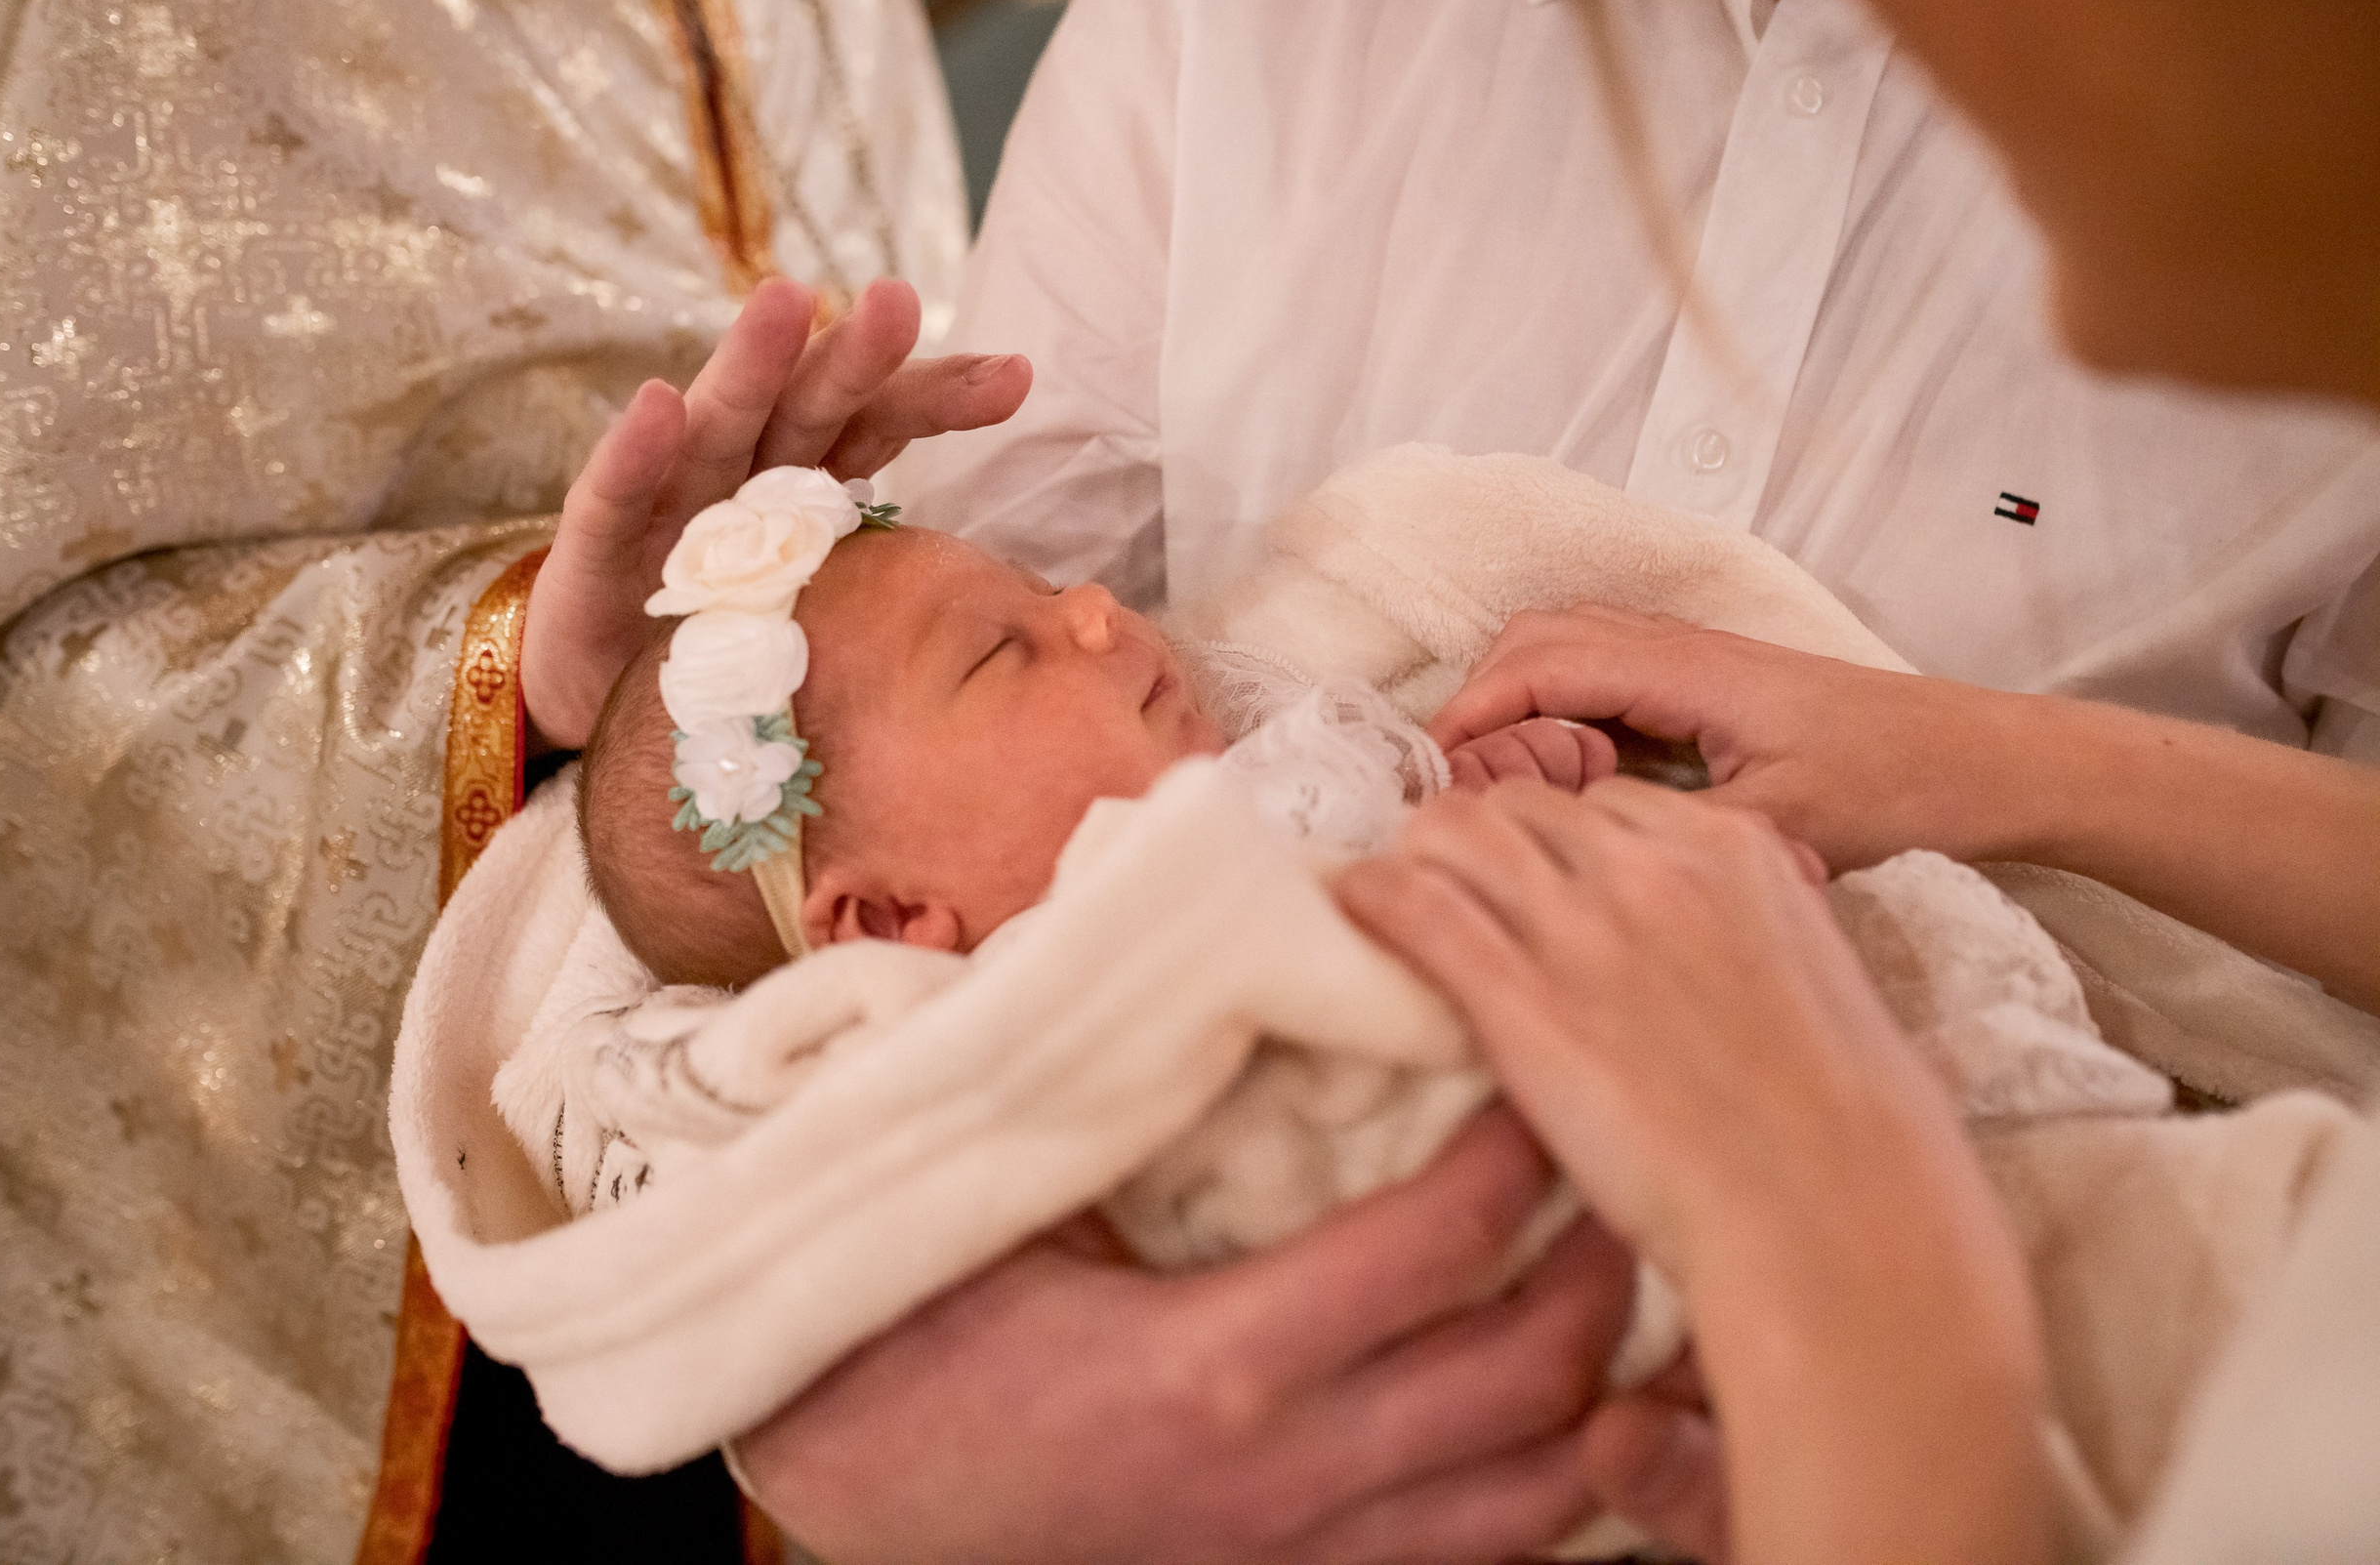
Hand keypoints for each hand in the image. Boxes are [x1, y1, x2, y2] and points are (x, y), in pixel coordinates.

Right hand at [520, 277, 1032, 749]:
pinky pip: (617, 498)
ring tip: (787, 304)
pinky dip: (636, 452)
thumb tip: (1048, 617)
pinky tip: (658, 404)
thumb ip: (905, 593)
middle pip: (806, 407)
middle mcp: (740, 480)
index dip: (936, 397)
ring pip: (717, 426)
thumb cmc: (730, 662)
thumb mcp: (828, 625)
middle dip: (852, 355)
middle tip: (897, 300)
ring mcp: (666, 507)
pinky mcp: (591, 552)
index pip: (877, 428)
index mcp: (804, 492)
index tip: (1014, 378)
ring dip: (749, 365)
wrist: (604, 718)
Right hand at [736, 1108, 1637, 1564]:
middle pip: (1529, 1378)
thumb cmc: (910, 1338)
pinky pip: (1477, 1557)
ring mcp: (1303, 1559)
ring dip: (1607, 1392)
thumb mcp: (1010, 1210)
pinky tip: (1569, 1414)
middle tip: (1623, 1163)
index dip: (1519, 1152)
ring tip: (1629, 1286)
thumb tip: (1223, 975)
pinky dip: (1550, 1488)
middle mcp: (1288, 1480)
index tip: (1538, 1069)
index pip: (1442, 1248)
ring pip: (1538, 1500)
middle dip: (1606, 1263)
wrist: (852, 1500)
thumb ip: (1129, 1106)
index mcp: (1216, 1365)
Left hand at [1336, 779, 2047, 1564]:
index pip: (1606, 801)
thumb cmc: (1837, 1126)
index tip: (1531, 877)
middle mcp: (1651, 868)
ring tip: (1396, 898)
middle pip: (1520, 805)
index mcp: (1735, 851)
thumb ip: (1744, 932)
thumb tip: (1699, 943)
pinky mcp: (1522, 1001)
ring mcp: (1582, 929)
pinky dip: (1374, 897)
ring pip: (1454, 832)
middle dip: (1479, 840)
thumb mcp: (1810, 981)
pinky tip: (1354, 910)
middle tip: (1448, 886)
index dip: (1555, 840)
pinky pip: (1418, 908)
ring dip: (1417, 858)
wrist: (1828, 1211)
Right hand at [1425, 605, 2041, 870]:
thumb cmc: (1893, 792)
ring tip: (1505, 788)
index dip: (1471, 714)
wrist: (1980, 761)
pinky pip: (1599, 670)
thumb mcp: (1772, 832)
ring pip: (1562, 647)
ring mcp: (1689, 657)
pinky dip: (1555, 707)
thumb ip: (1660, 829)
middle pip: (1534, 639)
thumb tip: (1554, 842)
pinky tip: (1566, 778)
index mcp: (1685, 671)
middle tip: (1458, 790)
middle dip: (1478, 704)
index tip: (1431, 778)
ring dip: (1516, 702)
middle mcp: (1677, 646)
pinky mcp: (1702, 681)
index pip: (1539, 664)